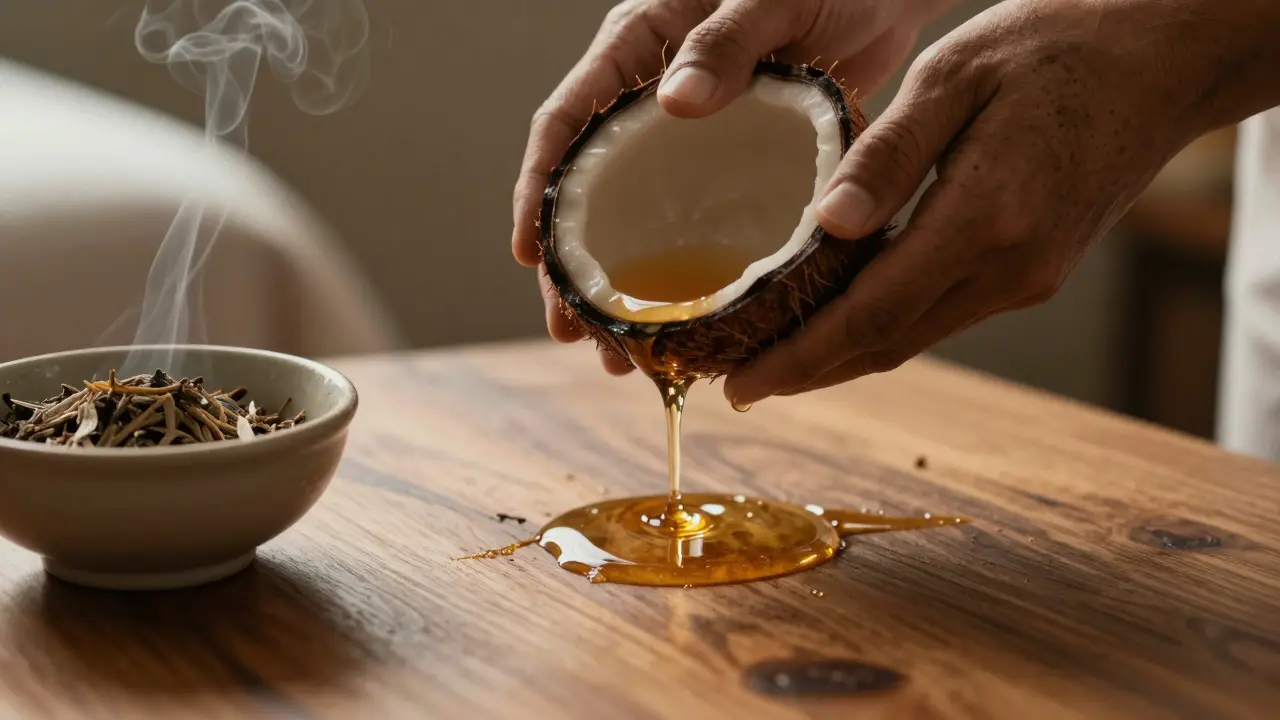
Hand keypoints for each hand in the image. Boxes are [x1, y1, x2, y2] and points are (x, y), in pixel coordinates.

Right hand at [511, 0, 954, 375]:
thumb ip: (723, 41)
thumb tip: (673, 102)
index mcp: (638, 45)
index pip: (567, 122)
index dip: (540, 190)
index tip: (531, 255)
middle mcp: (649, 97)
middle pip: (590, 192)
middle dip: (575, 269)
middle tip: (575, 334)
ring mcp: (688, 138)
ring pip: (637, 221)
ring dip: (624, 289)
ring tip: (620, 355)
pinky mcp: (730, 165)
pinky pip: (694, 226)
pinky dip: (685, 277)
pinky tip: (687, 325)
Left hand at [723, 0, 1279, 406]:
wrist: (1163, 58)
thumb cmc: (1053, 47)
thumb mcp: (955, 76)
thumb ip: (889, 154)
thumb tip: (826, 227)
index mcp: (985, 219)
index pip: (871, 315)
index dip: (800, 359)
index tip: (740, 386)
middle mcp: (1010, 269)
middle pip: (887, 343)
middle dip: (807, 372)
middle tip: (737, 384)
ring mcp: (1028, 278)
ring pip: (914, 337)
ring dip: (842, 357)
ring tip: (774, 361)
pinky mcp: (1036, 272)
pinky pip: (942, 315)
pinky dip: (884, 327)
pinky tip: (842, 319)